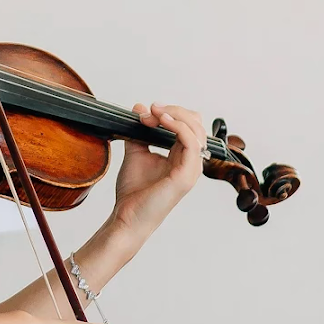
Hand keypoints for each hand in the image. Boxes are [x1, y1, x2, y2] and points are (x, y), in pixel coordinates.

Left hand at [110, 101, 205, 246]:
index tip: (146, 111)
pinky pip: (191, 142)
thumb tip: (140, 107)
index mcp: (182, 157)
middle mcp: (191, 162)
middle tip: (149, 111)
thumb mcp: (136, 152)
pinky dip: (177, 126)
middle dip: (173, 110)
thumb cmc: (134, 192)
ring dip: (174, 115)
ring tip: (154, 114)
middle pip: (197, 123)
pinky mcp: (186, 175)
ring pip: (197, 129)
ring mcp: (191, 169)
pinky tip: (161, 121)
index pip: (190, 125)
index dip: (171, 112)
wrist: (126, 216)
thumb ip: (140, 131)